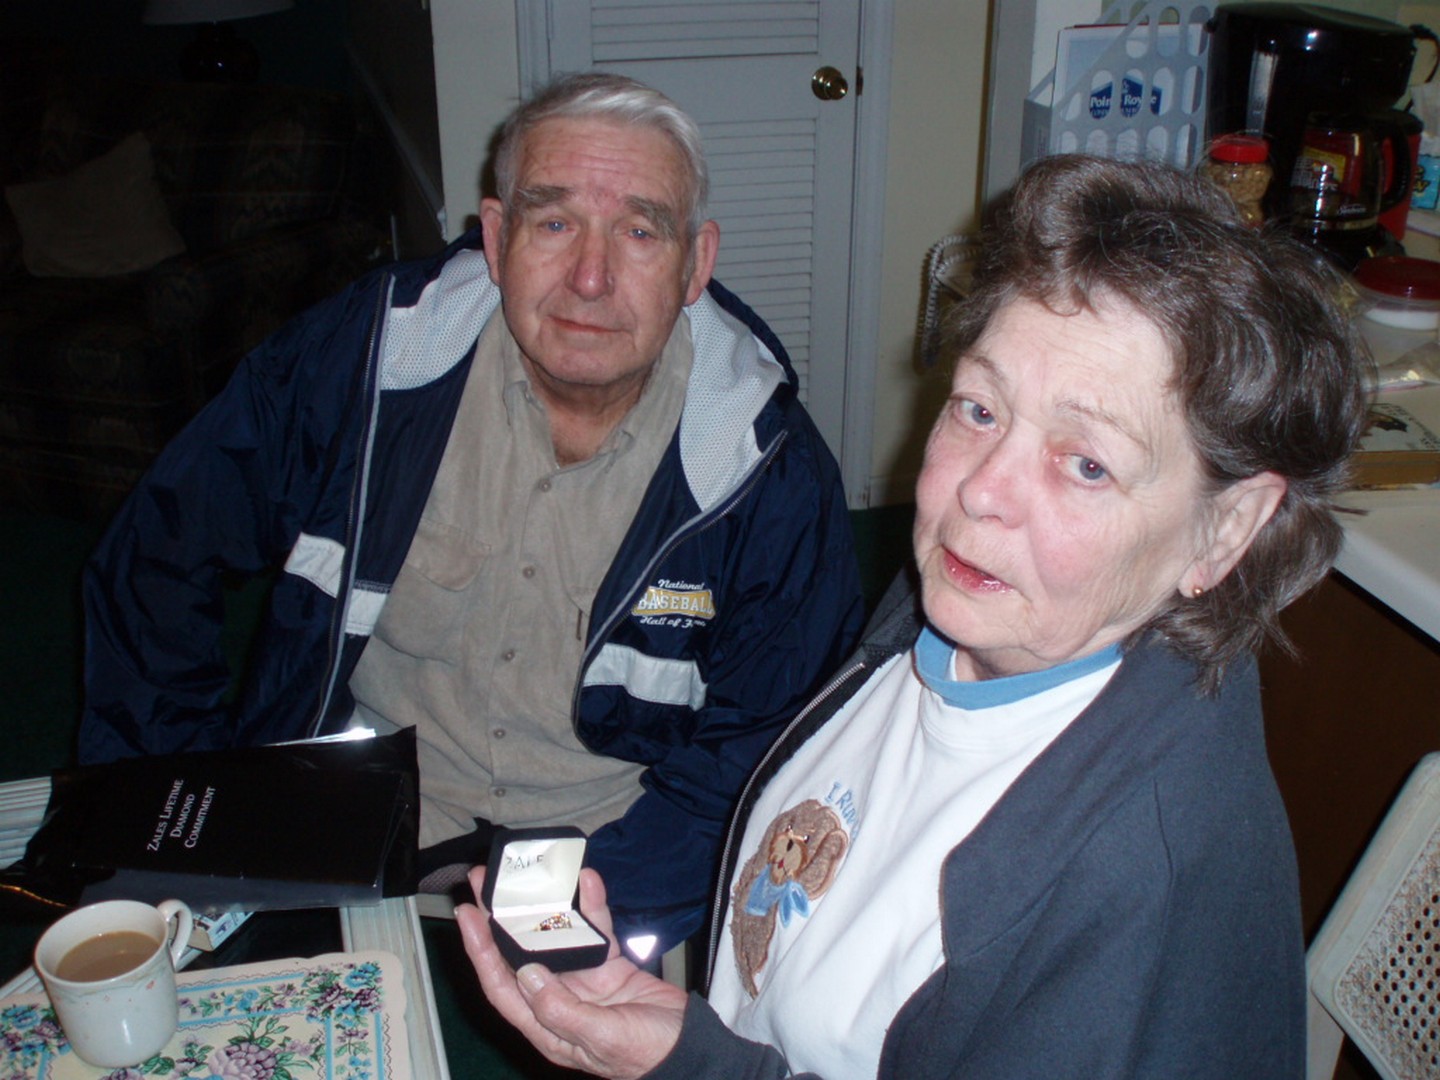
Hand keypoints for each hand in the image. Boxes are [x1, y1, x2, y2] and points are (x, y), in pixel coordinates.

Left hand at [456, 865, 687, 1078]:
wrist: (690, 1048)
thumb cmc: (647, 1054)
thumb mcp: (602, 1037)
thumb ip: (561, 1009)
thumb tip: (527, 974)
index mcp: (547, 1027)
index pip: (502, 986)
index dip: (481, 951)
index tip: (468, 915)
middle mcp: (559, 1001)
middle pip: (520, 956)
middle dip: (501, 920)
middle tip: (487, 883)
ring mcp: (584, 982)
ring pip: (555, 938)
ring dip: (543, 908)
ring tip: (528, 877)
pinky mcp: (609, 966)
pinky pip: (594, 931)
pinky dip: (591, 907)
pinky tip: (587, 882)